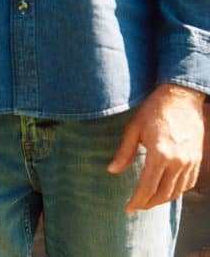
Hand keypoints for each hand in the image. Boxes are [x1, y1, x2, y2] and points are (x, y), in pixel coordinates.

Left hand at [108, 83, 205, 211]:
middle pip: (162, 194)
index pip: (147, 187)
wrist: (181, 98)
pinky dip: (175, 191)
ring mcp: (189, 162)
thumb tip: (112, 171)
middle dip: (148, 204)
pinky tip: (164, 191)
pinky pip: (187, 184)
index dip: (136, 201)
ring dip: (161, 200)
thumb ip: (124, 152)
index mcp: (159, 154)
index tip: (127, 208)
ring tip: (147, 201)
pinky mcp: (196, 160)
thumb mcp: (133, 128)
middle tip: (135, 206)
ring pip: (176, 192)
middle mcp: (177, 161)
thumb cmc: (153, 110)